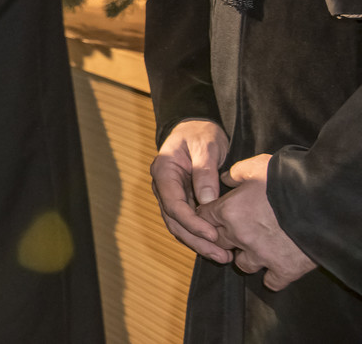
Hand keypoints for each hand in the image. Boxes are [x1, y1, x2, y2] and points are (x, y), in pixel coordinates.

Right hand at [149, 119, 230, 261]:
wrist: (196, 128)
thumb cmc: (200, 134)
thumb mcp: (205, 146)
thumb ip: (205, 172)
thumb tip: (207, 201)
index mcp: (163, 171)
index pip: (173, 204)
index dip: (192, 222)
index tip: (213, 234)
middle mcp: (163, 186)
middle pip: (174, 221)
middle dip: (196, 240)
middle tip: (220, 254)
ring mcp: (171, 195)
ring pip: (179, 226)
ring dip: (198, 243)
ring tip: (222, 256)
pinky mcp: (183, 200)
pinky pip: (188, 222)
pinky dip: (201, 236)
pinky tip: (218, 247)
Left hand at [198, 154, 318, 290]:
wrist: (322, 200)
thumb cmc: (286, 178)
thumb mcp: (255, 166)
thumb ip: (235, 173)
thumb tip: (225, 179)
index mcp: (228, 210)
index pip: (204, 218)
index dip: (210, 217)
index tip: (218, 216)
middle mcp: (240, 236)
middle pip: (220, 243)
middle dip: (226, 238)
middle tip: (240, 232)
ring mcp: (261, 255)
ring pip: (243, 265)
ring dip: (248, 258)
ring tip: (258, 249)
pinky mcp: (284, 269)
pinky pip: (272, 282)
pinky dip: (274, 276)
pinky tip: (277, 267)